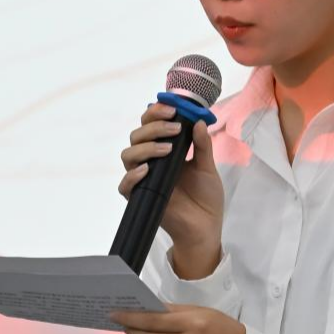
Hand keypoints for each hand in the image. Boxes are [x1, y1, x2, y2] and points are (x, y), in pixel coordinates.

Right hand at [119, 102, 224, 254]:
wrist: (206, 225)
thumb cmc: (205, 196)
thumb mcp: (207, 166)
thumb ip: (202, 145)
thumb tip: (199, 121)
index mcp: (165, 150)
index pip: (151, 125)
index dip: (156, 113)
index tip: (171, 107)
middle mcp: (151, 161)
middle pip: (137, 136)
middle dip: (154, 127)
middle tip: (175, 128)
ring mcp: (144, 179)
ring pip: (128, 155)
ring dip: (146, 148)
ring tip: (168, 150)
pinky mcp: (140, 197)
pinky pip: (125, 185)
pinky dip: (133, 175)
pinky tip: (147, 170)